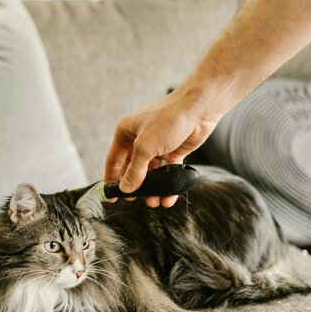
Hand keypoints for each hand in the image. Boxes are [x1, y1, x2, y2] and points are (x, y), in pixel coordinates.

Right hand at [104, 82, 222, 207]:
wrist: (199, 109)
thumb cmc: (168, 118)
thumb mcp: (145, 146)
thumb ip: (134, 170)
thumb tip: (125, 188)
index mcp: (126, 133)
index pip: (114, 160)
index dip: (111, 178)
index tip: (111, 196)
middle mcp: (140, 139)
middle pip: (133, 168)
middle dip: (135, 185)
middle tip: (136, 200)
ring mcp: (157, 146)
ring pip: (151, 173)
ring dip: (153, 188)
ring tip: (154, 202)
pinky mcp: (174, 151)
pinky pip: (167, 172)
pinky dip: (168, 185)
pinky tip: (168, 197)